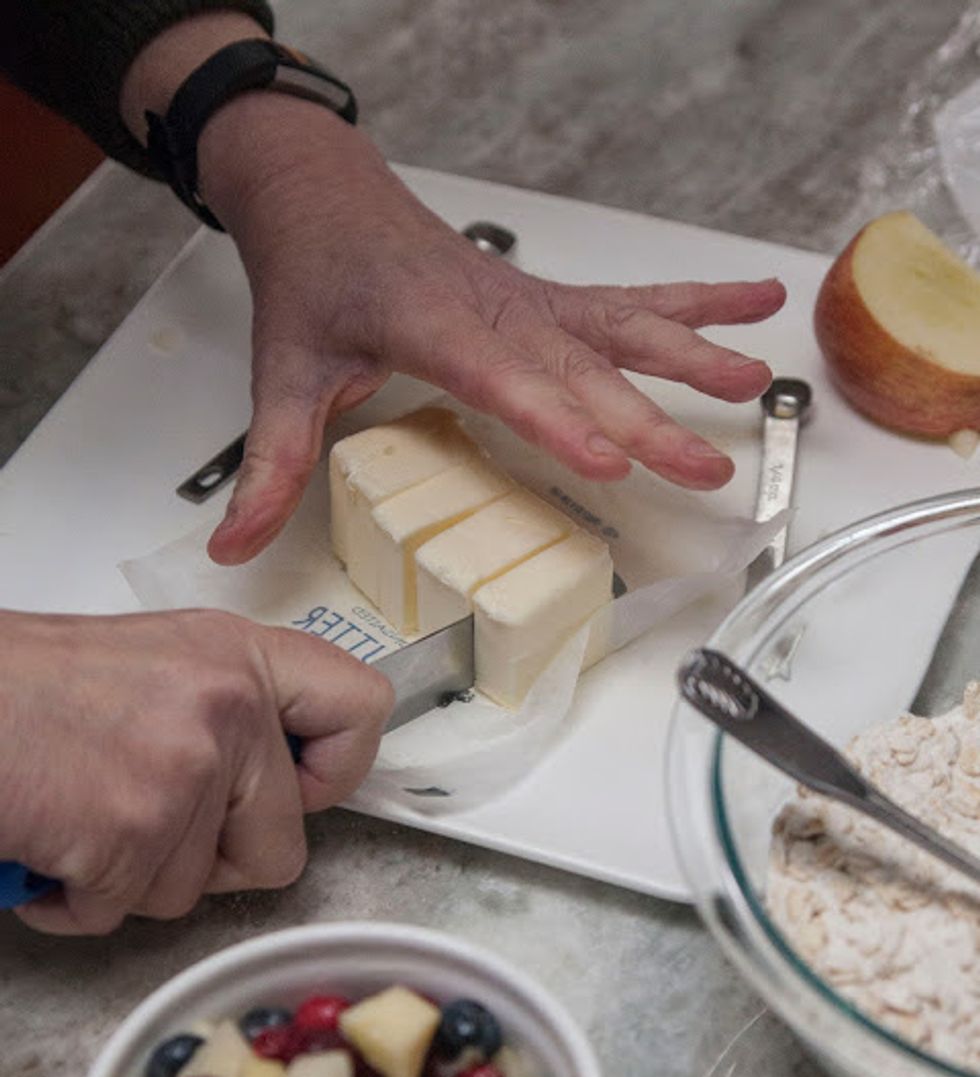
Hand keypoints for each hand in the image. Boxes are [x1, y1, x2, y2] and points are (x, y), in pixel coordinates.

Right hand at [1, 610, 391, 933]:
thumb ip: (226, 711)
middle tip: (147, 826)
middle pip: (281, 846)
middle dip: (210, 861)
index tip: (301, 791)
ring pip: (194, 891)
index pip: (361, 709)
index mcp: (240, 656)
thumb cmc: (23, 684)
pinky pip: (125, 912)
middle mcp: (228, 704)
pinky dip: (77, 900)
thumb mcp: (154, 664)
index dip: (337, 771)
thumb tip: (270, 778)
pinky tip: (50, 847)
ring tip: (79, 817)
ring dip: (131, 878)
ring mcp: (186, 768)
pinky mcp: (134, 829)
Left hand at [122, 16, 785, 565]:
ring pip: (621, 328)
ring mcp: (531, 300)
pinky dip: (697, 304)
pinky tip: (753, 307)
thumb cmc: (314, 281)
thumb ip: (269, 464)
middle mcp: (495, 309)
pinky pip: (632, 302)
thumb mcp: (283, 373)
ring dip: (691, 356)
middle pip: (581, 368)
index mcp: (429, 323)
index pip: (502, 378)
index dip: (557, 419)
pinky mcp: (549, 299)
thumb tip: (234, 546)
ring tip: (753, 385)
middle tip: (702, 468)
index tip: (608, 460)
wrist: (328, 199)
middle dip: (648, 420)